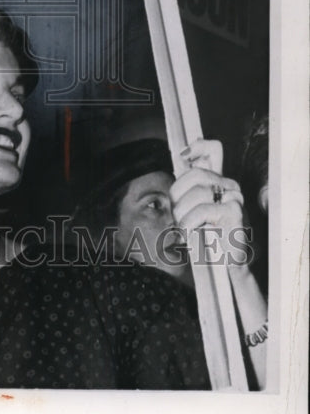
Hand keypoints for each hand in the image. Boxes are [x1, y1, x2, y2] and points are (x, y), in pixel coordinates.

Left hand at [170, 139, 249, 269]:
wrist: (224, 266)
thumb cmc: (205, 237)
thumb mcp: (191, 209)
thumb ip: (187, 188)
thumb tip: (180, 163)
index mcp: (217, 181)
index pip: (214, 149)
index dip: (198, 147)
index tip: (183, 155)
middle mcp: (228, 186)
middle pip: (196, 173)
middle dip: (179, 195)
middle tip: (178, 215)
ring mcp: (234, 198)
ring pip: (198, 192)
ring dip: (183, 214)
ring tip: (185, 228)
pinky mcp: (235, 212)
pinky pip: (203, 209)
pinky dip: (190, 222)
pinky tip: (190, 232)